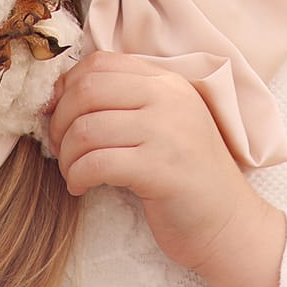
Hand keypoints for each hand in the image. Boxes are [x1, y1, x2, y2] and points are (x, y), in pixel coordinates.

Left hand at [44, 51, 271, 274]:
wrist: (228, 223)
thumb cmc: (185, 176)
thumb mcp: (163, 124)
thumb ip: (125, 101)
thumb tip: (59, 96)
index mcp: (167, 82)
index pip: (101, 62)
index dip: (67, 87)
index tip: (58, 113)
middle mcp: (169, 99)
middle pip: (87, 91)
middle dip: (59, 121)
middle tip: (58, 147)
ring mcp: (168, 133)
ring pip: (87, 129)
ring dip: (66, 155)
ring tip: (72, 172)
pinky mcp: (161, 170)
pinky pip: (97, 163)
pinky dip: (77, 176)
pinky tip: (80, 187)